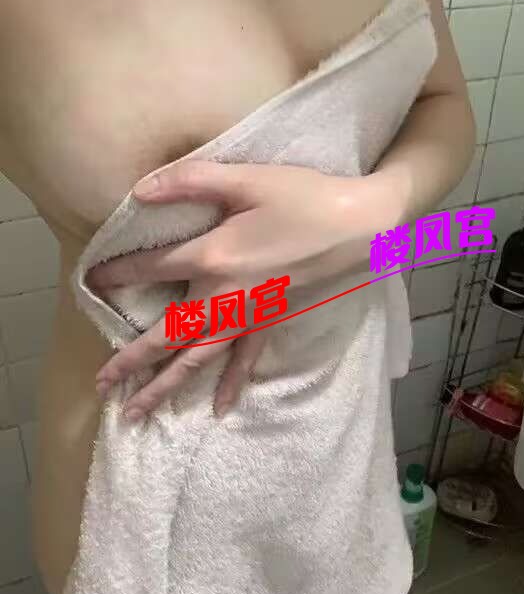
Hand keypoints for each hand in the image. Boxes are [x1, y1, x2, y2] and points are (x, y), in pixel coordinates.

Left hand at [88, 161, 404, 420]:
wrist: (360, 227)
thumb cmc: (304, 198)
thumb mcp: (246, 179)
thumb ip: (190, 181)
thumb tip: (139, 189)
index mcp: (212, 257)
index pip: (151, 269)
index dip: (119, 274)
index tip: (93, 282)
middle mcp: (223, 297)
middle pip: (167, 336)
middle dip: (132, 362)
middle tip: (102, 387)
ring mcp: (248, 317)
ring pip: (199, 359)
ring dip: (166, 387)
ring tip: (139, 413)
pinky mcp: (272, 323)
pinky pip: (246, 360)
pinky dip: (231, 384)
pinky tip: (217, 408)